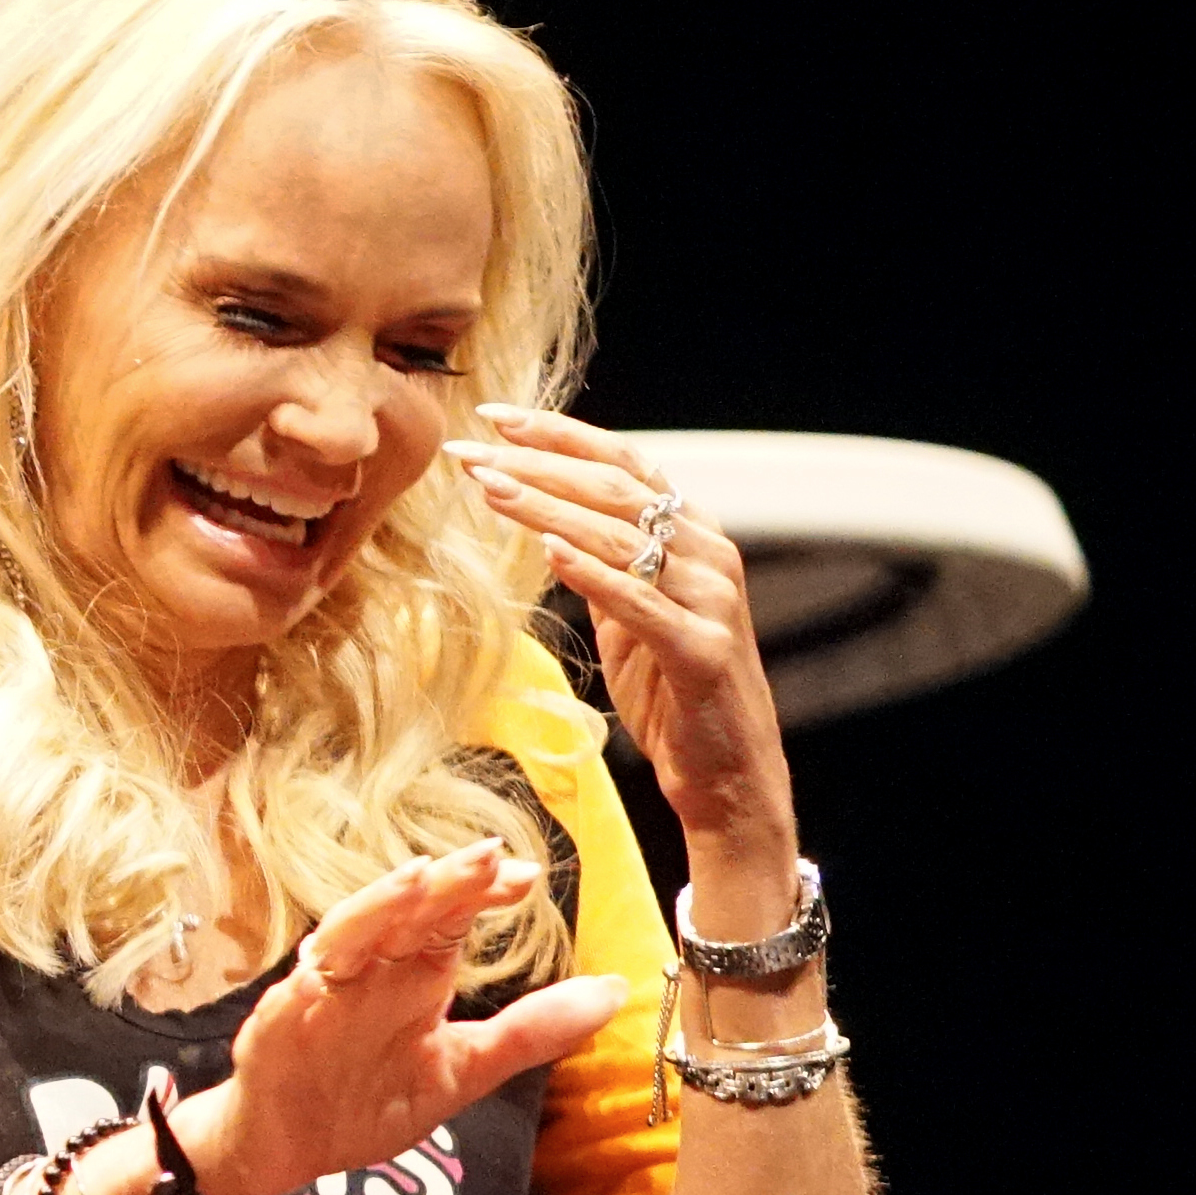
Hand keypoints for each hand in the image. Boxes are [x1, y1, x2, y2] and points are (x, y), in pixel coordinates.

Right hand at [184, 842, 627, 1194]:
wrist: (287, 1149)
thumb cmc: (366, 1102)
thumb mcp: (464, 1071)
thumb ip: (531, 1032)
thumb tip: (616, 990)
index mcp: (413, 977)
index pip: (451, 919)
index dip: (483, 892)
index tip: (527, 875)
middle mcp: (371, 972)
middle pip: (407, 914)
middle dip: (445, 884)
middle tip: (488, 856)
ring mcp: (323, 994)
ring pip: (351, 935)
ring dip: (380, 906)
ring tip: (418, 878)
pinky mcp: (280, 1026)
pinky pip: (296, 993)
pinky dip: (314, 974)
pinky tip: (332, 959)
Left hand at [450, 405, 796, 874]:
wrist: (727, 778)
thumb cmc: (674, 695)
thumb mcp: (629, 620)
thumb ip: (603, 569)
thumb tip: (547, 526)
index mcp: (691, 534)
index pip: (623, 462)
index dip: (559, 434)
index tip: (492, 416)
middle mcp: (709, 552)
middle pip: (615, 488)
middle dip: (536, 462)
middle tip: (468, 448)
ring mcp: (712, 600)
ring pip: (623, 537)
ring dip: (549, 507)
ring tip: (489, 486)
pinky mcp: (704, 651)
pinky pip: (641, 603)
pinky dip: (593, 573)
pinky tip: (548, 549)